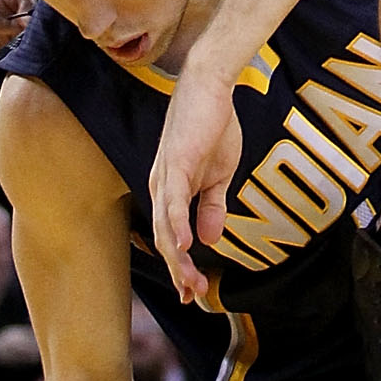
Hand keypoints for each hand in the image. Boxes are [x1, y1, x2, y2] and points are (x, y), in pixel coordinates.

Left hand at [0, 0, 32, 108]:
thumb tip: (25, 21)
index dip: (29, 6)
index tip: (27, 23)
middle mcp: (11, 19)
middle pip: (36, 12)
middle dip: (38, 22)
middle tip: (33, 36)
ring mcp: (16, 38)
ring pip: (39, 32)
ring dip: (39, 37)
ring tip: (33, 47)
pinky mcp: (19, 57)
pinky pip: (35, 51)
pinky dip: (37, 52)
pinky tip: (33, 57)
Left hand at [150, 55, 242, 304]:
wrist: (212, 86)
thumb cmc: (214, 125)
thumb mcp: (220, 175)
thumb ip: (213, 206)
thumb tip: (209, 240)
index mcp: (172, 191)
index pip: (172, 238)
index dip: (182, 268)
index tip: (194, 293)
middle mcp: (161, 188)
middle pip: (165, 240)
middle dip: (179, 271)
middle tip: (193, 295)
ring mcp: (165, 176)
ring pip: (166, 227)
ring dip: (177, 258)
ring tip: (189, 282)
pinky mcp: (175, 163)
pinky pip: (173, 200)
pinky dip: (177, 225)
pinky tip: (184, 245)